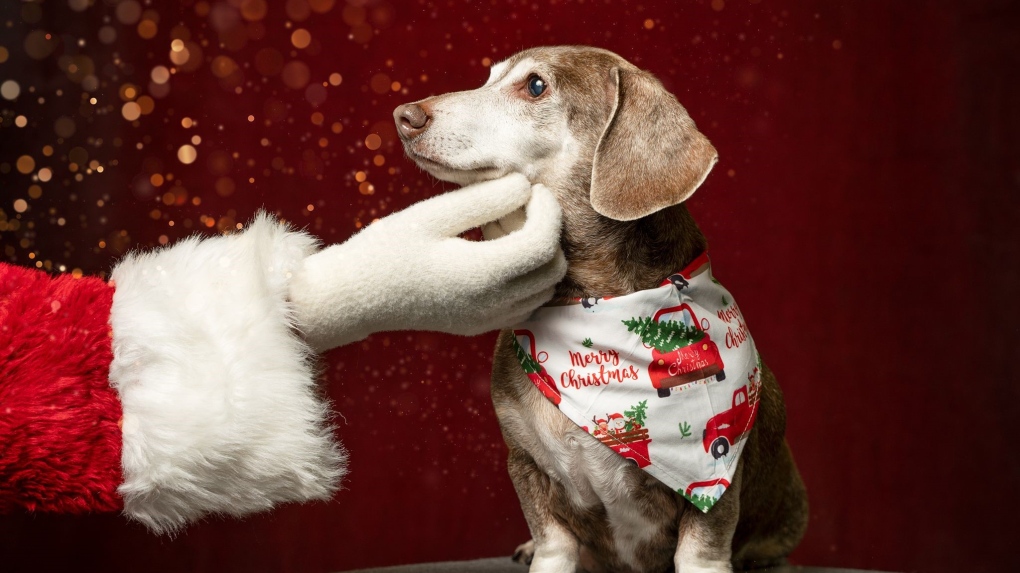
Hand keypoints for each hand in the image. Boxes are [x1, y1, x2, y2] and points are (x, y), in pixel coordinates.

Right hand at [289, 173, 565, 351]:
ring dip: (536, 252)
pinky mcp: (482, 325)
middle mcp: (492, 305)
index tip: (530, 188)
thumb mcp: (433, 214)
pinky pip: (527, 300)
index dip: (548, 211)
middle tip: (510, 205)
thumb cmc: (386, 249)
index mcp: (481, 275)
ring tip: (498, 225)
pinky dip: (525, 274)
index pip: (544, 244)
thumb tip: (524, 185)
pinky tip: (493, 251)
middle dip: (545, 230)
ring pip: (544, 287)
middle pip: (553, 268)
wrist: (354, 297)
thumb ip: (484, 199)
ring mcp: (489, 320)